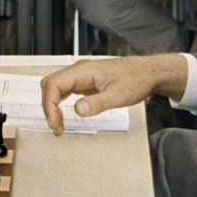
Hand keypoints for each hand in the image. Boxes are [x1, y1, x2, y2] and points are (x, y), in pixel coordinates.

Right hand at [40, 55, 188, 135]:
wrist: (148, 73)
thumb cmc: (136, 79)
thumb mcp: (118, 95)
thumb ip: (96, 103)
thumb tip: (77, 111)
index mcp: (84, 71)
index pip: (53, 84)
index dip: (49, 104)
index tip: (55, 122)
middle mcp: (80, 71)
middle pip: (50, 85)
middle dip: (48, 106)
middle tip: (56, 125)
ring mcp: (82, 76)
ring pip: (56, 88)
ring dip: (53, 106)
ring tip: (59, 124)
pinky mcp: (86, 82)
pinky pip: (66, 91)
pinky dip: (61, 104)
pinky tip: (66, 115)